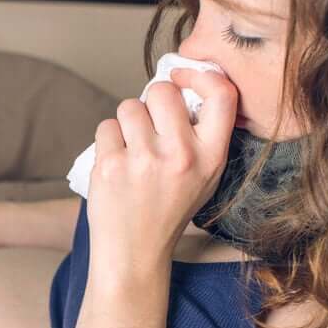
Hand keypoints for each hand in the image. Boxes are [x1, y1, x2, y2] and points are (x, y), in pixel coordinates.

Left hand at [86, 68, 236, 281]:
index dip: (199, 76)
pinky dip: (108, 142)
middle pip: (162, 91)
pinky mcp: (111, 165)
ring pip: (129, 106)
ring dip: (126, 123)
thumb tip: (184, 84)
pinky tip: (116, 165)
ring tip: (132, 151)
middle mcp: (181, 155)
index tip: (182, 79)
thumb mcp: (204, 177)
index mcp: (211, 156)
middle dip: (151, 103)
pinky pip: (106, 127)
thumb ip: (203, 135)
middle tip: (149, 129)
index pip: (221, 94)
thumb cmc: (168, 210)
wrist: (134, 252)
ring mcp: (144, 160)